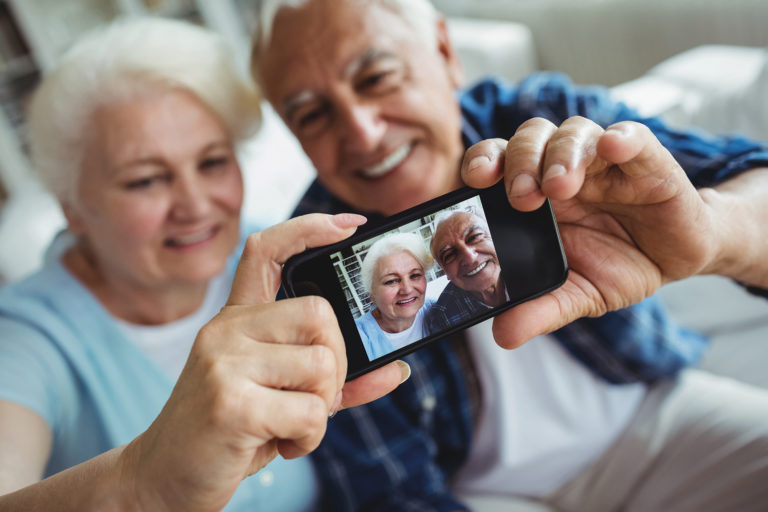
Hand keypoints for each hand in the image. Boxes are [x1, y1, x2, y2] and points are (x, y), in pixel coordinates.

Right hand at [119, 214, 406, 510]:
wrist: (164, 478)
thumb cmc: (229, 433)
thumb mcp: (282, 397)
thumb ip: (334, 379)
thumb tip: (396, 369)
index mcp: (237, 320)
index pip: (267, 251)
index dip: (308, 228)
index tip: (348, 225)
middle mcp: (226, 330)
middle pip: (319, 314)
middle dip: (335, 364)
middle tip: (313, 398)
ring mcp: (224, 362)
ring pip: (321, 364)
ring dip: (321, 408)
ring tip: (289, 426)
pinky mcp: (230, 402)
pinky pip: (310, 411)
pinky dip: (309, 438)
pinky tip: (280, 445)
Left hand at [461, 117, 720, 347]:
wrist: (675, 257)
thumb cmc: (618, 264)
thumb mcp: (579, 293)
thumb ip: (542, 309)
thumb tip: (502, 335)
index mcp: (535, 192)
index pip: (499, 160)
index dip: (483, 161)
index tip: (474, 180)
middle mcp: (562, 167)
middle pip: (530, 140)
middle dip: (521, 163)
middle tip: (522, 197)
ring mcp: (603, 161)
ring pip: (572, 133)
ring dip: (562, 155)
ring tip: (560, 187)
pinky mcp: (648, 160)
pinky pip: (631, 136)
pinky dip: (622, 138)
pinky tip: (613, 146)